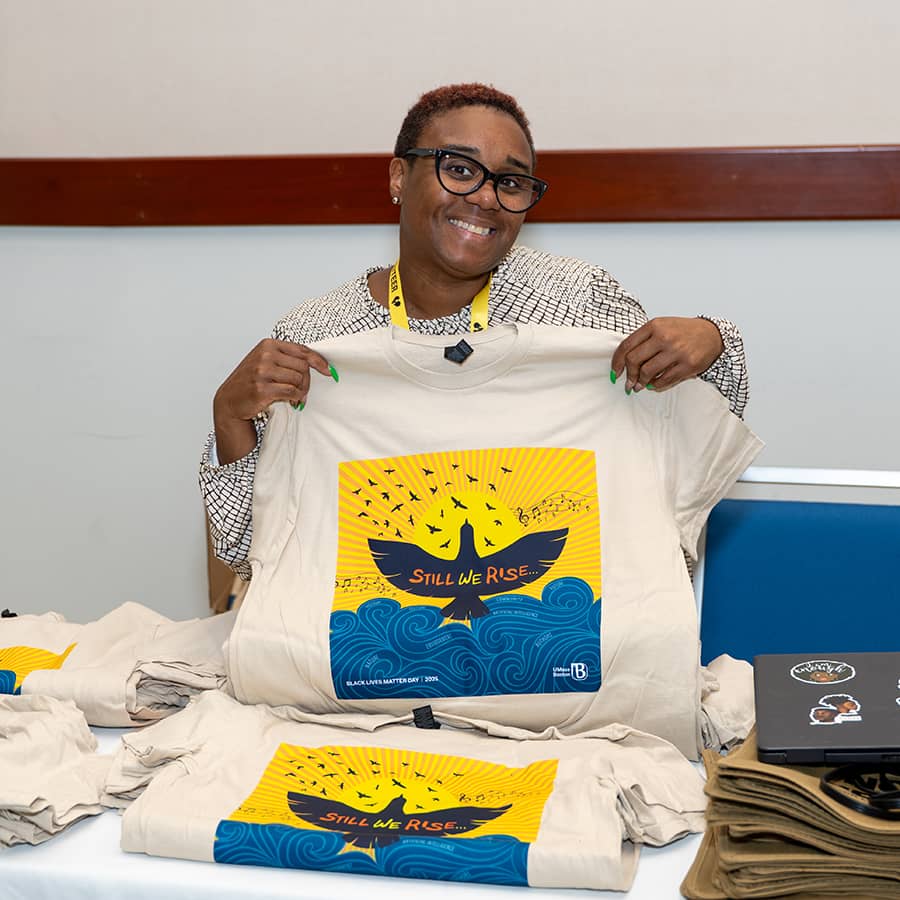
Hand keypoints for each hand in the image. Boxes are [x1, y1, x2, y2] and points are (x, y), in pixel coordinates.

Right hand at [213, 339, 331, 463]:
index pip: (302, 350)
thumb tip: (316, 362)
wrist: (229, 401)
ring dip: (301, 391)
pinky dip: (296, 398)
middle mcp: (265, 355)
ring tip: (296, 397)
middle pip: (303, 366)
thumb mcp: (265, 362)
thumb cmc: (250, 381)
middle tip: (303, 391)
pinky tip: (292, 401)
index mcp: (268, 345)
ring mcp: (262, 371)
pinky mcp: (262, 388)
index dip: (319, 361)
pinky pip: (291, 391)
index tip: (328, 370)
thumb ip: (287, 358)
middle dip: (307, 381)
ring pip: (298, 379)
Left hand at [610, 317, 723, 393]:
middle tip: (628, 383)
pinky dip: (654, 385)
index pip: (627, 345)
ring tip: (639, 385)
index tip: (614, 372)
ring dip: (640, 382)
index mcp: (654, 326)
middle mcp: (664, 337)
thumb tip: (624, 362)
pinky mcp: (687, 365)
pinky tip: (652, 384)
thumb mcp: (661, 327)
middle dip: (628, 375)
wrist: (711, 334)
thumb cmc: (683, 331)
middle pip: (634, 360)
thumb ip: (643, 340)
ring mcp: (676, 351)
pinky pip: (664, 380)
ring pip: (647, 372)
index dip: (617, 362)